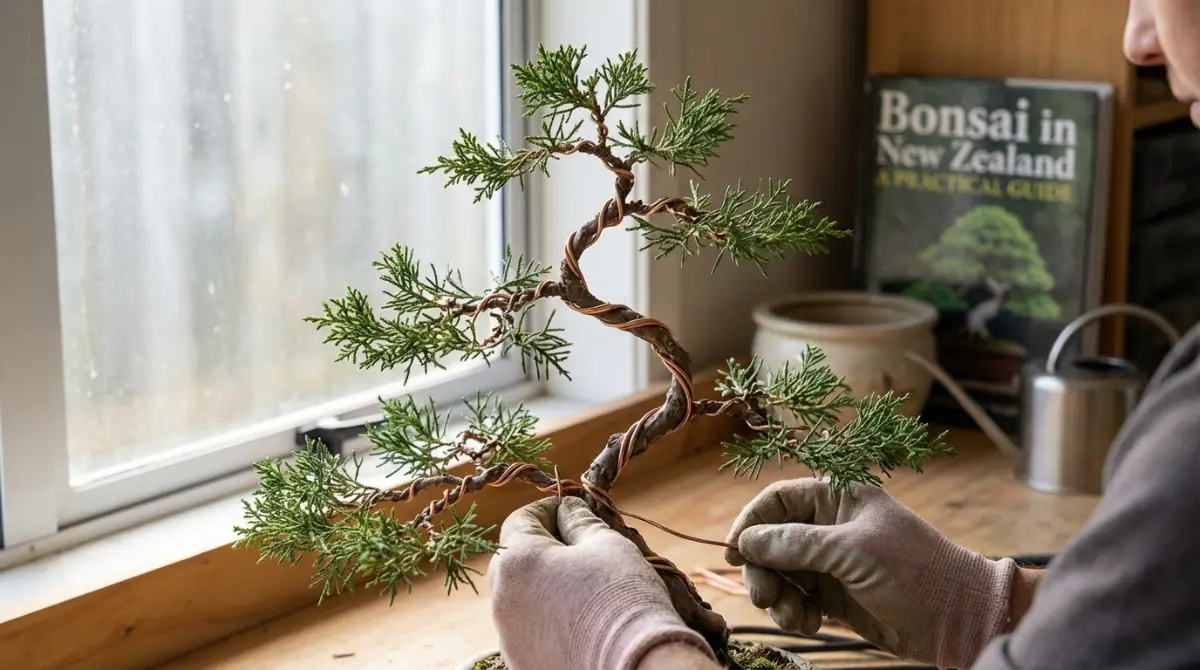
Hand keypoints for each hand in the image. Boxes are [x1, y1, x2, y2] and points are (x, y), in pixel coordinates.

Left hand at [488, 496, 715, 669]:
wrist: (636, 667)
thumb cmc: (622, 596)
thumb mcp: (607, 544)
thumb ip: (580, 522)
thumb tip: (569, 511)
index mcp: (516, 561)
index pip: (521, 519)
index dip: (549, 508)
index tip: (573, 509)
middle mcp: (502, 600)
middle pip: (516, 560)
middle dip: (545, 547)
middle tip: (582, 547)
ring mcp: (508, 639)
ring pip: (521, 599)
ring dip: (545, 587)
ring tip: (585, 590)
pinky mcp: (522, 664)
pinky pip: (529, 633)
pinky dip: (548, 622)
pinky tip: (581, 624)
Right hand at [724, 479, 1016, 668]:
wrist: (958, 620)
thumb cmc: (914, 571)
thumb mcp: (851, 551)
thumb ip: (795, 543)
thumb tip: (745, 541)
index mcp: (837, 499)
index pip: (777, 500)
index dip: (751, 523)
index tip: (733, 552)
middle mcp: (830, 527)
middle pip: (770, 541)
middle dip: (762, 569)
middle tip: (764, 596)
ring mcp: (831, 563)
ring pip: (780, 574)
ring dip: (778, 597)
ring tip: (796, 618)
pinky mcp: (835, 597)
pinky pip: (796, 600)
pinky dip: (795, 613)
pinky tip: (810, 624)